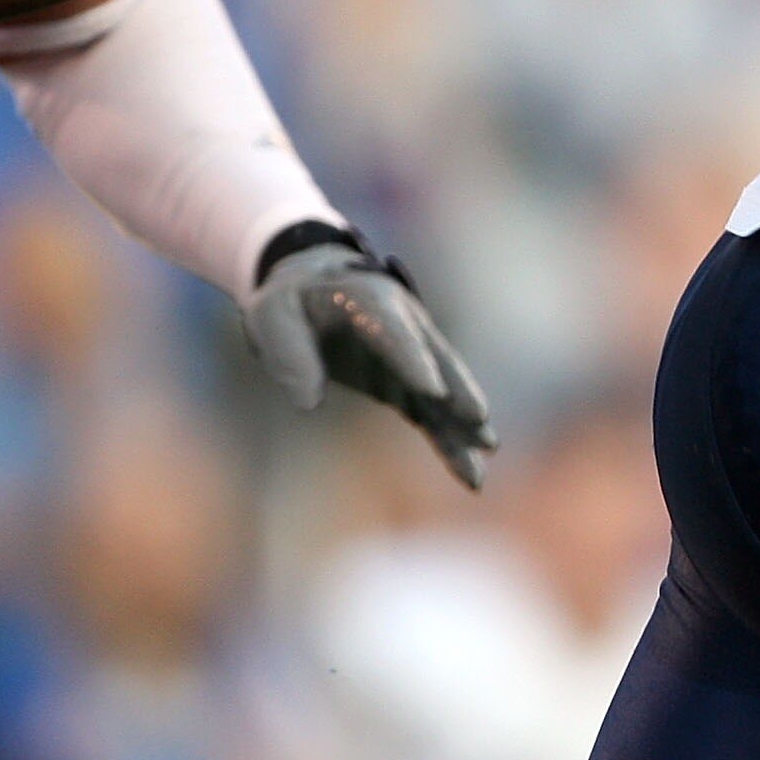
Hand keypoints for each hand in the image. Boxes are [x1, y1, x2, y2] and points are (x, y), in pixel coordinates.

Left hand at [242, 233, 496, 488]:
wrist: (308, 292)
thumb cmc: (289, 304)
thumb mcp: (271, 316)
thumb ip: (288, 353)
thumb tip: (307, 401)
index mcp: (368, 300)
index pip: (393, 331)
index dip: (413, 360)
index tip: (431, 391)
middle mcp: (403, 326)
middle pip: (436, 360)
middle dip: (458, 390)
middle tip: (478, 417)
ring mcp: (412, 357)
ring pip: (445, 391)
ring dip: (464, 422)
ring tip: (488, 449)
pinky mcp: (408, 385)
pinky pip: (434, 415)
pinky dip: (451, 439)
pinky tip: (473, 466)